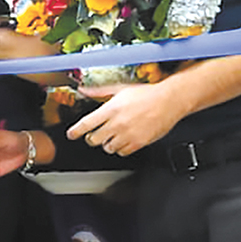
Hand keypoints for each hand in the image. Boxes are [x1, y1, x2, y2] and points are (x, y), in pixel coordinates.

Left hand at [67, 82, 185, 155]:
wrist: (169, 100)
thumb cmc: (146, 94)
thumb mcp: (120, 89)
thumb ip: (99, 91)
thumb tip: (83, 89)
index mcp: (111, 109)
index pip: (87, 123)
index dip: (76, 131)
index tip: (71, 134)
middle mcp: (118, 123)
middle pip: (94, 139)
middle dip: (92, 138)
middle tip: (95, 134)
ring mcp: (128, 134)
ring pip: (107, 148)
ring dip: (107, 143)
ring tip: (112, 135)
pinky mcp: (139, 143)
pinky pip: (122, 152)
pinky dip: (120, 148)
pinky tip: (123, 140)